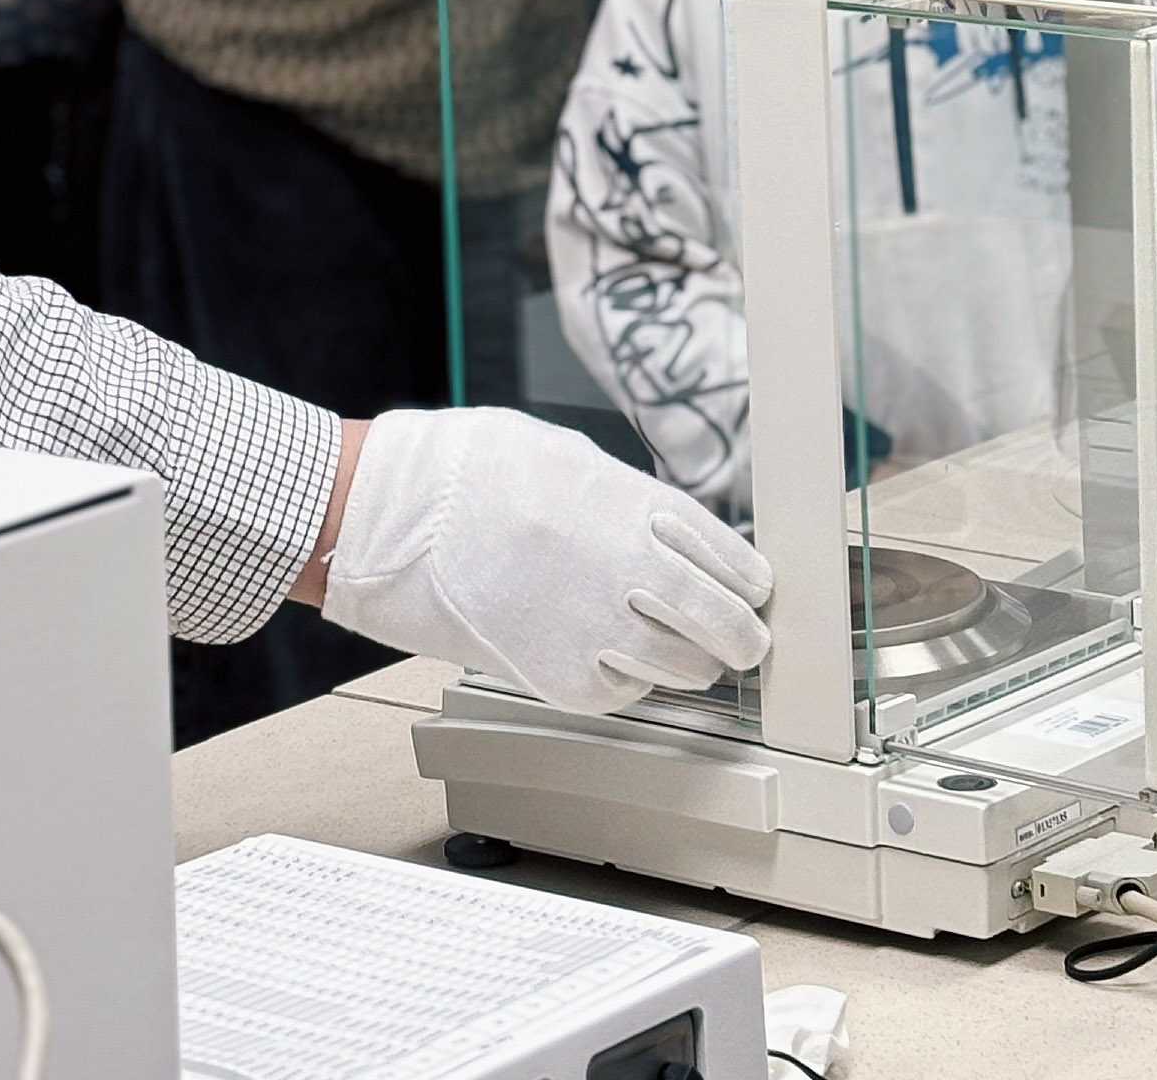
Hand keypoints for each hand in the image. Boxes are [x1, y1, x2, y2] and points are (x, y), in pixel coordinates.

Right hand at [321, 406, 772, 714]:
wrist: (403, 518)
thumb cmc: (481, 474)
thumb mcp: (577, 464)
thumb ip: (635, 506)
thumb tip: (682, 541)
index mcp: (640, 508)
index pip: (735, 563)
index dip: (751, 584)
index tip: (753, 592)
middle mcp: (632, 572)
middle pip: (726, 627)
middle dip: (740, 635)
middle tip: (741, 638)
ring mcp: (597, 631)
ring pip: (685, 671)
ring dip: (686, 661)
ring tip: (672, 646)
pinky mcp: (562, 680)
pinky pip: (623, 692)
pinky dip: (624, 679)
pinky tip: (604, 650)